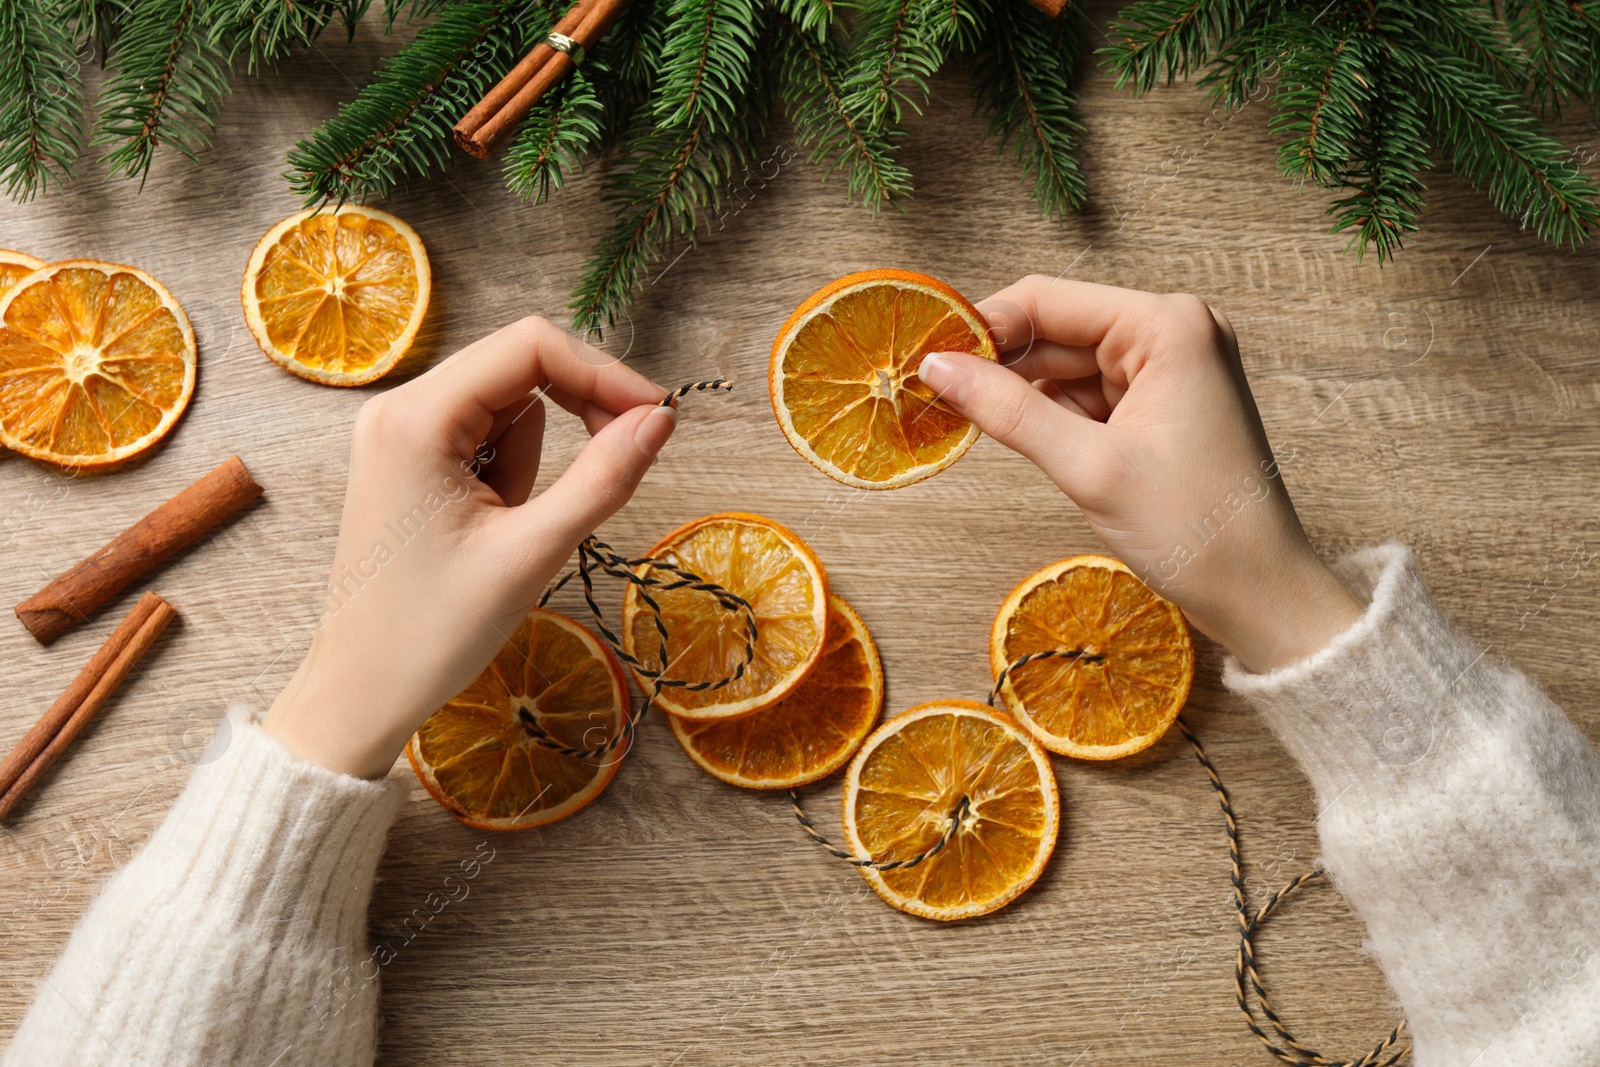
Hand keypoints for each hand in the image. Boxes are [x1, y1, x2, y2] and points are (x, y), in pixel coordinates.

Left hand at [264, 317, 675, 778]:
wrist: (361, 692)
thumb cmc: (432, 632)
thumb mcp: (532, 554)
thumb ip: (604, 478)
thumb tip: (662, 421)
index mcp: (416, 419)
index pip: (530, 346)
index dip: (604, 372)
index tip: (659, 416)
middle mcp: (399, 408)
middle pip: (519, 364)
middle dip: (577, 409)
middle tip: (621, 463)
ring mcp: (399, 433)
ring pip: (507, 404)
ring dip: (535, 455)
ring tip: (516, 526)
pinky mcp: (407, 460)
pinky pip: (483, 436)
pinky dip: (511, 471)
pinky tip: (496, 525)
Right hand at [917, 276, 1360, 672]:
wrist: (1260, 593)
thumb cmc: (1193, 528)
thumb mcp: (1089, 467)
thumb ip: (1008, 411)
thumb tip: (936, 368)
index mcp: (1167, 325)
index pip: (1049, 301)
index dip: (982, 327)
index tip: (924, 359)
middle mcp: (1174, 331)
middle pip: (1057, 329)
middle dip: (998, 365)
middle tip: (931, 397)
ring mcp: (1171, 368)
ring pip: (1068, 366)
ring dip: (1021, 395)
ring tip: (964, 422)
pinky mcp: (1164, 405)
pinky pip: (1090, 395)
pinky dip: (1051, 416)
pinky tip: (1017, 439)